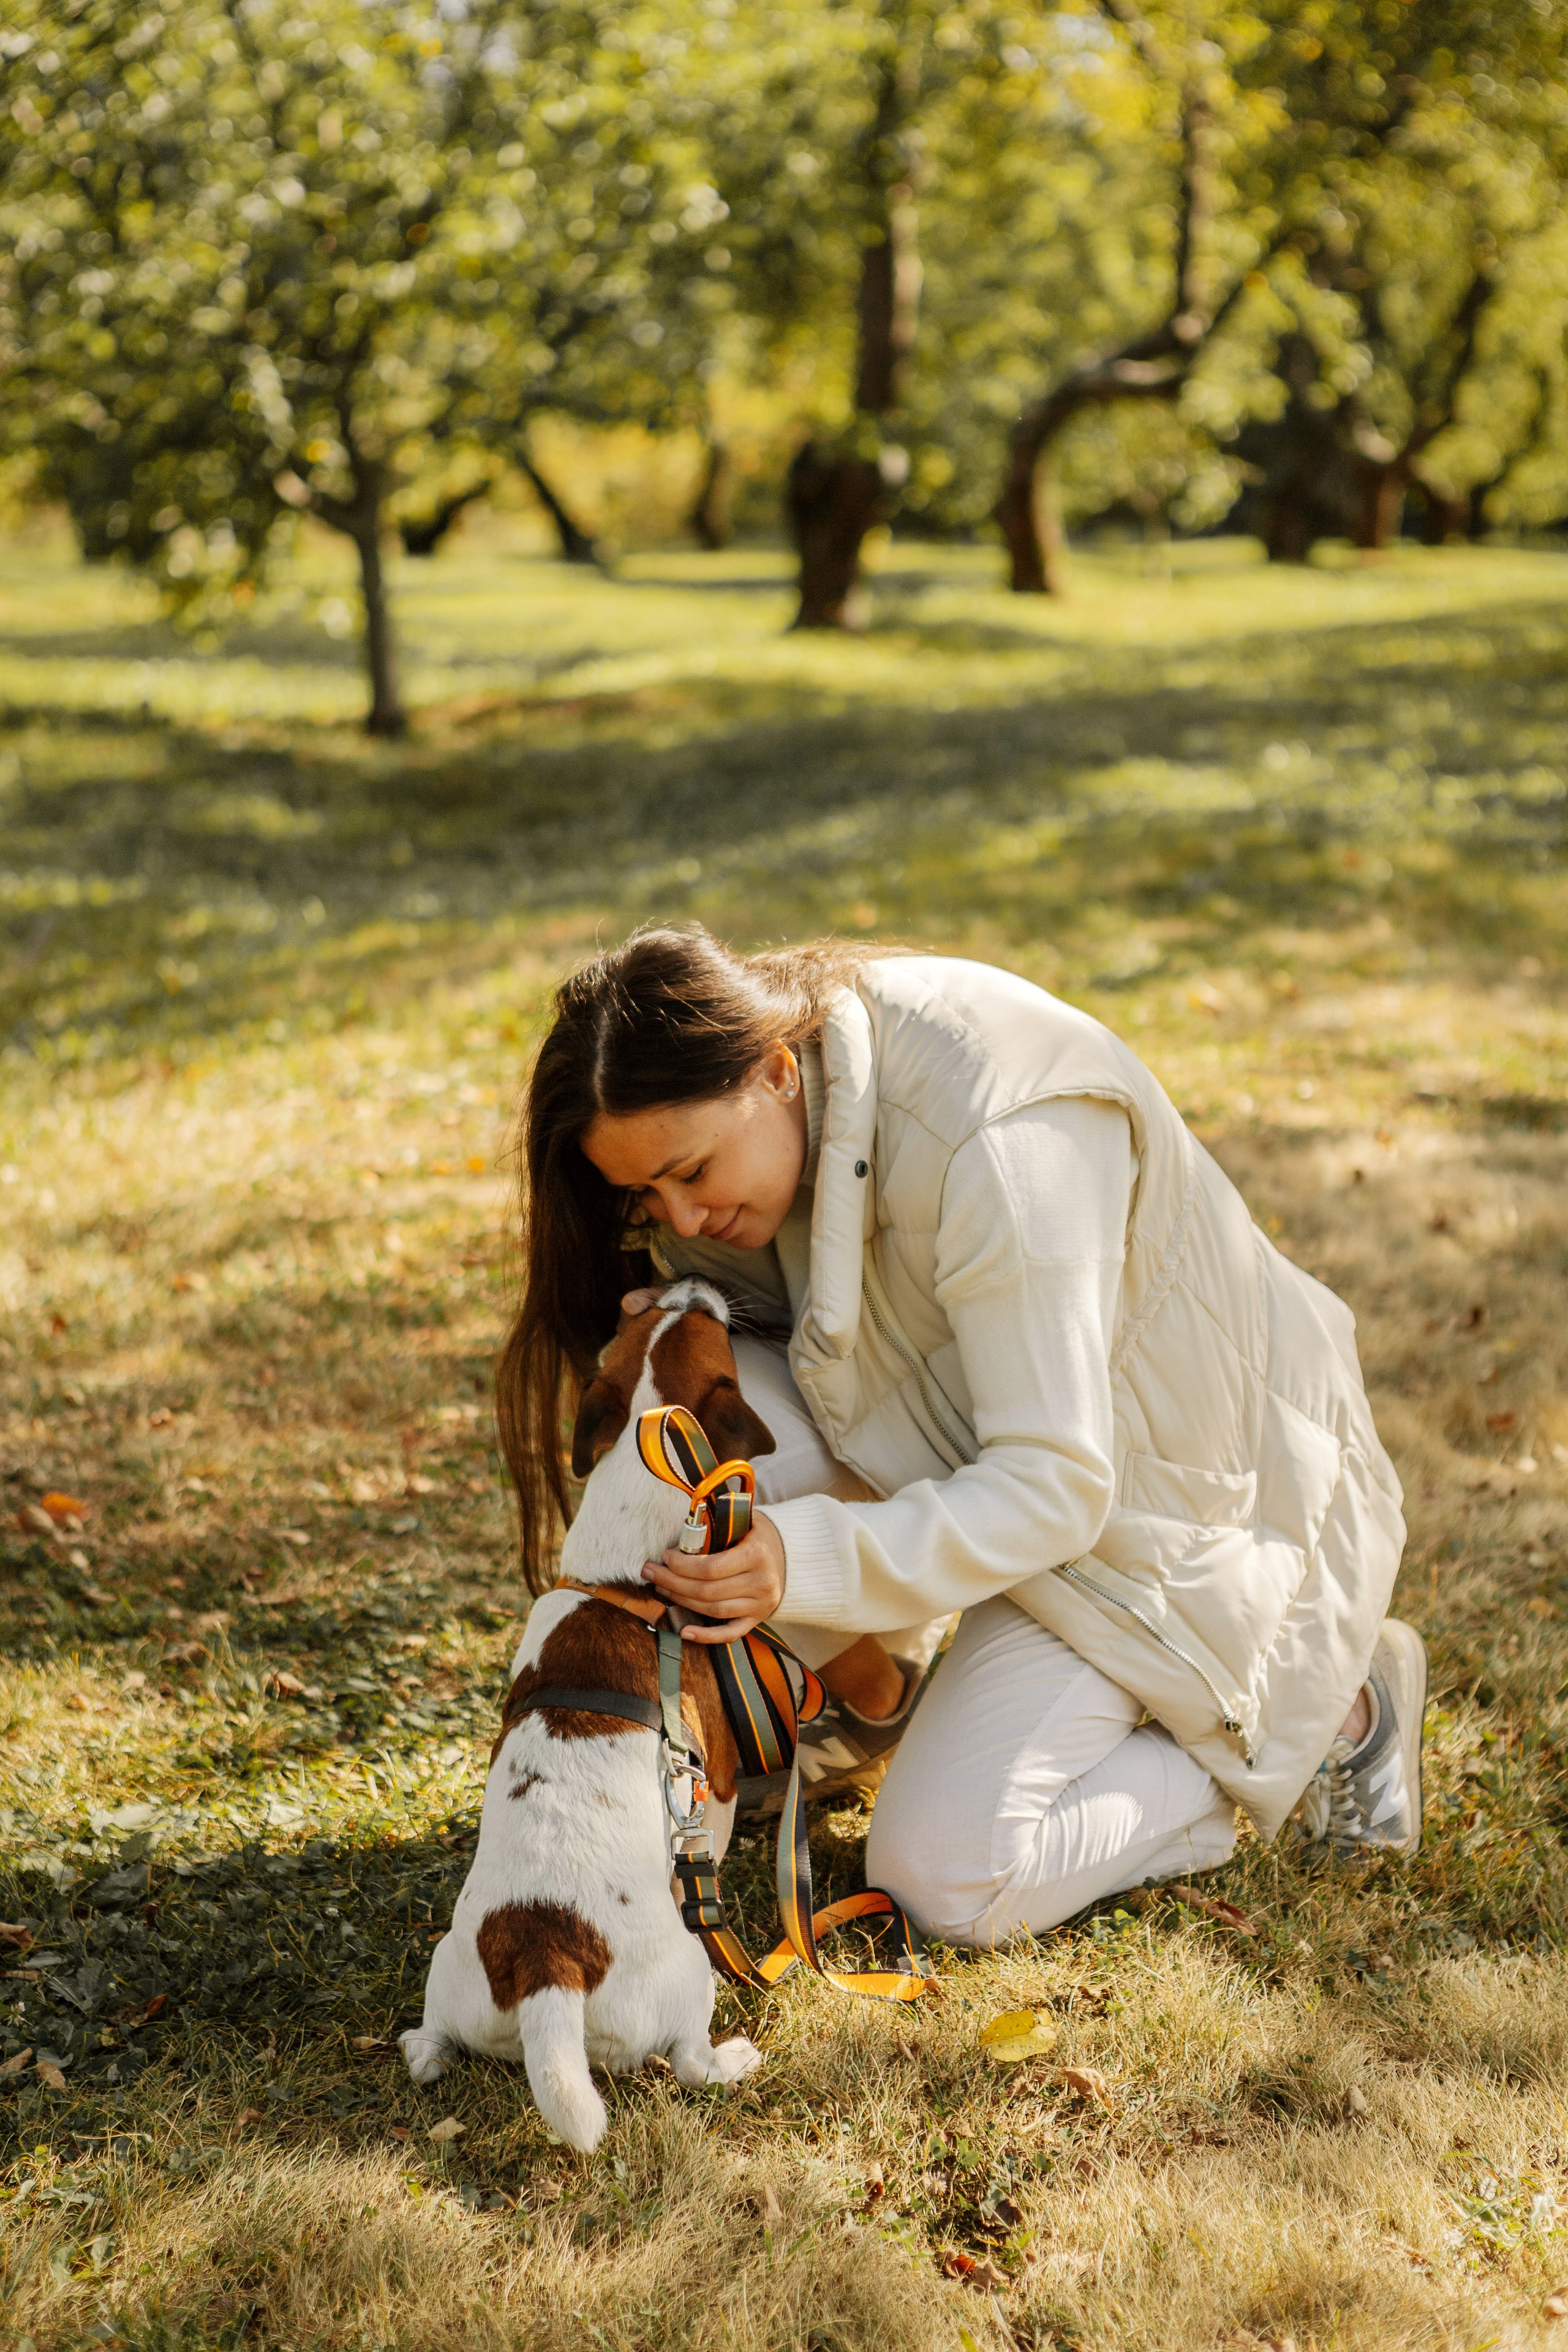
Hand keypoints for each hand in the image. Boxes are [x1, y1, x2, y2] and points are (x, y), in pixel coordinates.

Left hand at [642, 1512, 786, 1643]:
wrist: (790, 1553)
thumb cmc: (756, 1533)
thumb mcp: (743, 1520)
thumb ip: (717, 1525)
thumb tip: (682, 1528)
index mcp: (756, 1554)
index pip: (710, 1567)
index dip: (681, 1566)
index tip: (664, 1556)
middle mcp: (761, 1582)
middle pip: (707, 1591)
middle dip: (672, 1583)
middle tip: (651, 1572)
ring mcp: (760, 1604)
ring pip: (713, 1610)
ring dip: (681, 1601)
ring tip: (661, 1589)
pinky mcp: (757, 1619)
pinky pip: (730, 1634)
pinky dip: (707, 1636)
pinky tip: (684, 1631)